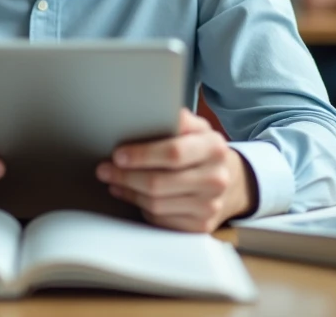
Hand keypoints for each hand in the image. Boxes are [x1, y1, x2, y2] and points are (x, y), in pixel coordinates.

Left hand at [98, 109, 253, 232]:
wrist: (231, 183)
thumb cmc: (202, 151)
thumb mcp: (197, 129)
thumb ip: (177, 120)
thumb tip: (148, 109)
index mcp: (214, 147)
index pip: (173, 153)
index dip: (141, 155)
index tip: (118, 154)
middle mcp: (216, 179)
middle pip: (159, 183)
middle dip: (125, 176)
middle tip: (104, 170)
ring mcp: (210, 206)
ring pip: (156, 204)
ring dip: (129, 192)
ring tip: (114, 182)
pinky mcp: (201, 227)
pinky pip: (161, 220)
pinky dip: (141, 208)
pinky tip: (132, 196)